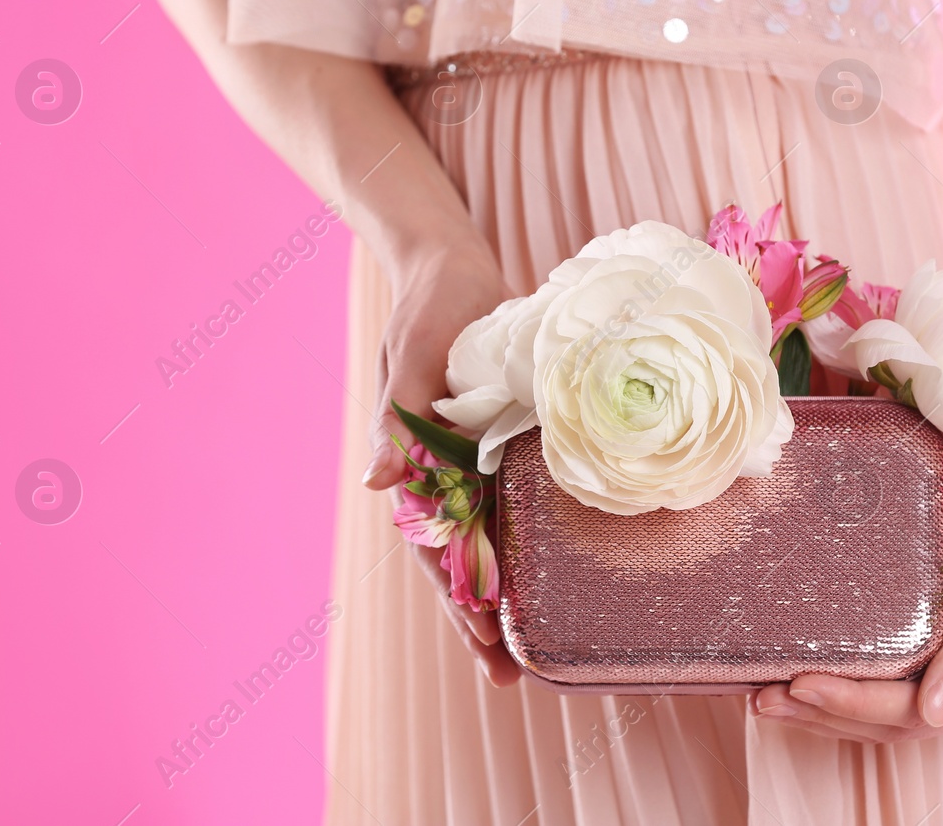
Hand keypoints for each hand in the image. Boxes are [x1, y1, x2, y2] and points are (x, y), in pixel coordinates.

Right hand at [361, 241, 522, 685]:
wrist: (452, 267)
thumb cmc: (427, 309)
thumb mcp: (411, 356)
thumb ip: (397, 419)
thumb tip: (378, 482)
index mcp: (418, 463)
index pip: (436, 546)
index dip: (457, 596)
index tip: (484, 639)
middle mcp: (447, 471)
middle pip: (465, 559)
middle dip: (483, 619)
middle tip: (515, 676)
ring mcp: (477, 460)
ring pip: (494, 540)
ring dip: (511, 592)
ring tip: (542, 648)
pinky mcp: (505, 441)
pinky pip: (519, 499)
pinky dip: (533, 540)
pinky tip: (564, 571)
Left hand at [752, 518, 942, 740]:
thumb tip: (936, 714)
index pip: (915, 712)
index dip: (855, 704)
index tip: (801, 684)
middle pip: (891, 724)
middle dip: (824, 713)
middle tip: (763, 697)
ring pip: (880, 724)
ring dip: (818, 716)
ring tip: (763, 699)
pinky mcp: (930, 684)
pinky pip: (879, 707)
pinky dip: (834, 703)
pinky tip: (792, 693)